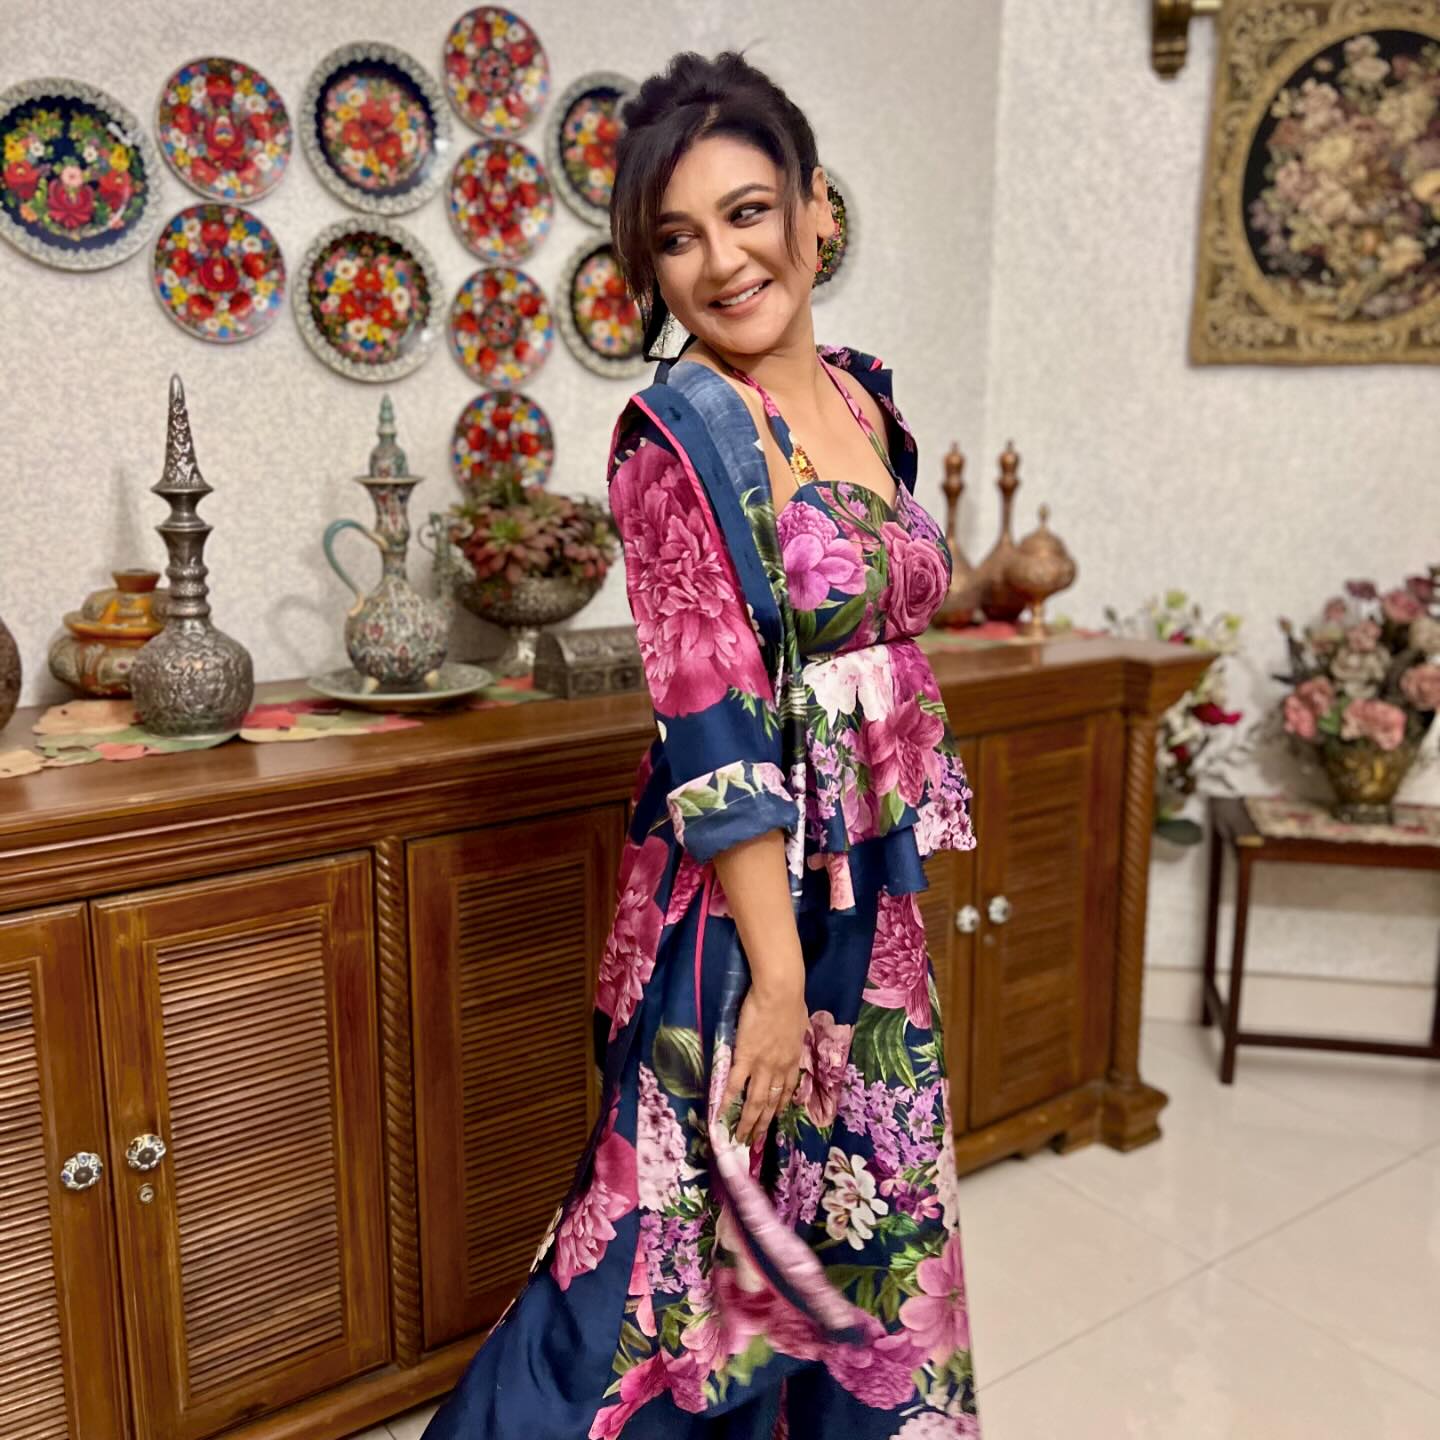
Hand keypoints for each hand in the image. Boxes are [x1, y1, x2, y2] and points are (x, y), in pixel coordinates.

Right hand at [722, 980, 808, 1146]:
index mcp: (792, 1060)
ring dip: (747, 1122)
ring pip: (754, 1101)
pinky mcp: (744, 1058)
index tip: (775, 1118)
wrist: (780, 992)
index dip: (780, 1106)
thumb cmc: (792, 1002)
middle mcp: (778, 1069)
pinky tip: (720, 1116)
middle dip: (763, 1124)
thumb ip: (793, 1036)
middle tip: (755, 1141)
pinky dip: (727, 1102)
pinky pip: (735, 1084)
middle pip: (770, 1103)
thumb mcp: (799, 1024)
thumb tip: (791, 1035)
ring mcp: (761, 1065)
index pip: (786, 1089)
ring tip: (740, 1138)